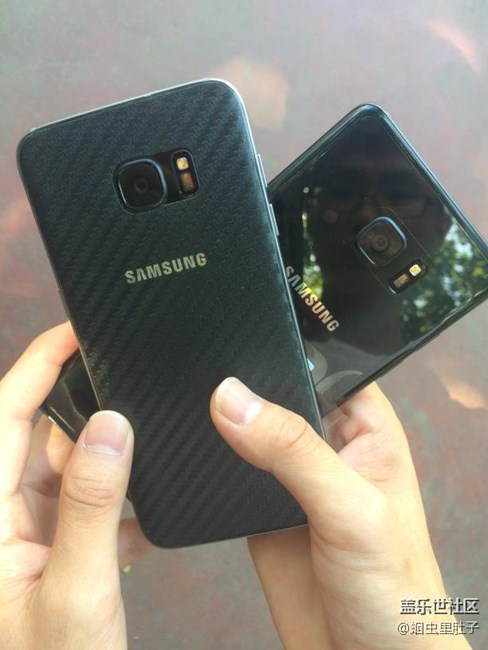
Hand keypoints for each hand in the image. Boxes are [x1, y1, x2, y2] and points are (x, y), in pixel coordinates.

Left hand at [0, 323, 152, 649]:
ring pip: (68, 467)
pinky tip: (147, 508)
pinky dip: (118, 496)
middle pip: (40, 435)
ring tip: (148, 454)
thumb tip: (113, 425)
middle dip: (88, 413)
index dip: (38, 366)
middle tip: (134, 393)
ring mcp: (27, 532)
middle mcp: (1, 516)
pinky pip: (85, 499)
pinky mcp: (52, 548)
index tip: (77, 331)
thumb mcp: (78, 589)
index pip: (6, 417)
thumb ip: (92, 504)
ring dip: (109, 460)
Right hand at [210, 378, 471, 649]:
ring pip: (248, 430)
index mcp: (365, 429)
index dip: (284, 351)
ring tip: (186, 403)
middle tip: (203, 374)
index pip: (321, 367)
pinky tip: (190, 452)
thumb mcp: (349, 509)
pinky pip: (228, 472)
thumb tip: (234, 399)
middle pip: (277, 393)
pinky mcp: (259, 508)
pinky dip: (208, 462)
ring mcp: (289, 478)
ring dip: (222, 422)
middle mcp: (326, 446)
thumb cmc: (396, 593)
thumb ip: (293, 451)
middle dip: (245, 385)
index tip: (239, 342)